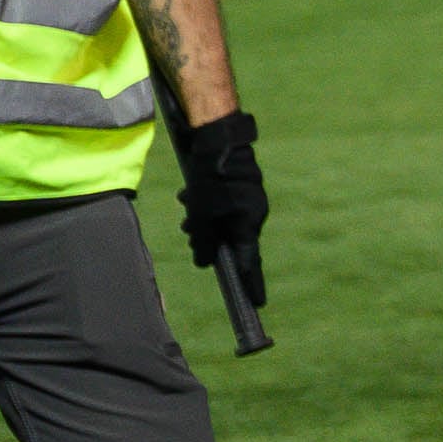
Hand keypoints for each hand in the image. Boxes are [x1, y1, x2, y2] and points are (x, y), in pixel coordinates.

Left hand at [174, 108, 268, 301]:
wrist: (219, 138)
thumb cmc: (211, 180)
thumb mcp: (201, 215)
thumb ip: (202, 241)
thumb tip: (202, 260)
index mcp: (249, 224)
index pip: (250, 262)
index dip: (251, 284)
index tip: (257, 303)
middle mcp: (255, 212)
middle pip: (231, 238)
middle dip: (207, 237)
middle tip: (188, 230)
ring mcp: (251, 197)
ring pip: (224, 218)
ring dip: (202, 216)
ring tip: (185, 201)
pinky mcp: (243, 184)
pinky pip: (225, 203)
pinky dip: (207, 202)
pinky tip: (191, 191)